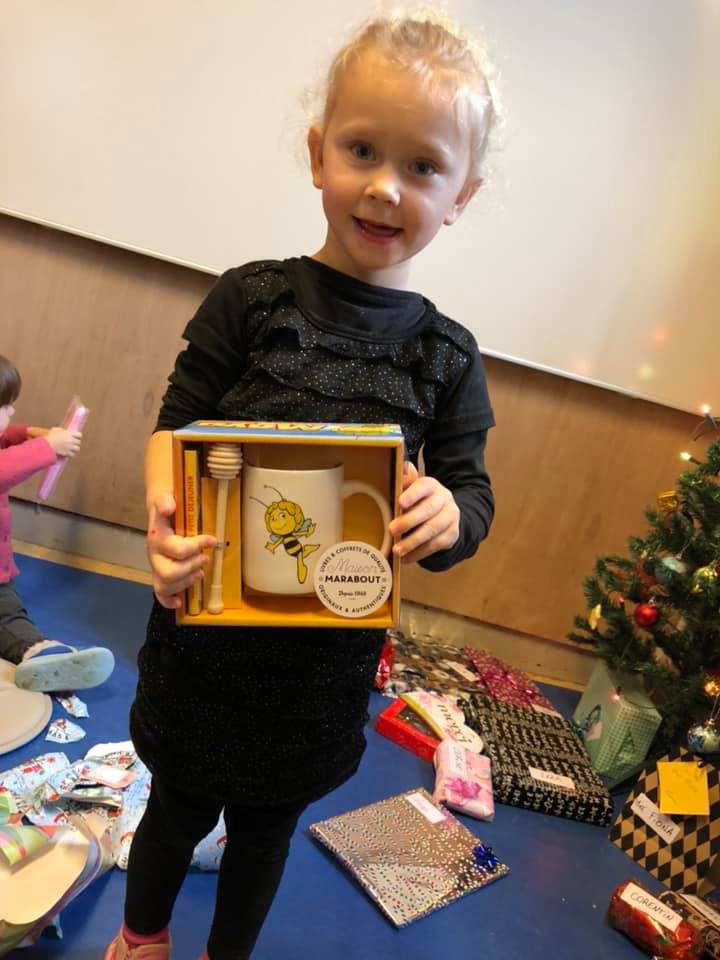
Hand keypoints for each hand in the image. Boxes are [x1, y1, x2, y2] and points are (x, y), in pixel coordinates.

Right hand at [46, 427, 81, 457]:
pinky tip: (69, 453)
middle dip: (76, 442)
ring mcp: (70, 447)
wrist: (47, 445)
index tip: (76, 437)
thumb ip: (60, 429)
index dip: (78, 436)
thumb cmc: (50, 437)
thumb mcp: (55, 430)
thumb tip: (62, 430)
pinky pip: (73, 454)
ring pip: (77, 448)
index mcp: (69, 434)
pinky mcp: (67, 453)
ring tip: (72, 449)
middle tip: (72, 443)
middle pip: (79, 442)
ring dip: (75, 448)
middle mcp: (71, 440)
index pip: (79, 434)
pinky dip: (71, 454)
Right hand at [147, 491, 215, 608]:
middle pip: (170, 572)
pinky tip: (180, 602)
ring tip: (200, 572)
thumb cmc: (168, 508)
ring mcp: (155, 567)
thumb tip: (169, 506)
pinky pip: (159, 595)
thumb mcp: (166, 498)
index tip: (212, 539)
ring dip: (187, 581)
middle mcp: (153, 554)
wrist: (161, 514)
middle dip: (192, 567)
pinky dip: (169, 601)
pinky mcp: (158, 576)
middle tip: (205, 558)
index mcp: (156, 536)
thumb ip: (165, 501)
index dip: (196, 546)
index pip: (176, 548)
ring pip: (166, 585)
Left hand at [388, 461, 459, 563]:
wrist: (445, 516)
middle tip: (391, 530)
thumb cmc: (419, 502)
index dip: (413, 494)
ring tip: (397, 550)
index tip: (400, 502)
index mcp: (431, 485)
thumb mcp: (412, 491)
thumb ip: (405, 482)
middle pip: (428, 509)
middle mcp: (444, 498)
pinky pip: (436, 545)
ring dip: (413, 541)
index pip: (424, 486)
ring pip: (433, 529)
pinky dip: (419, 553)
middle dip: (408, 521)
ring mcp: (451, 516)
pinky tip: (406, 558)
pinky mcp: (452, 534)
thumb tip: (402, 467)